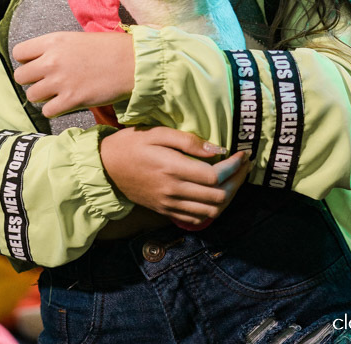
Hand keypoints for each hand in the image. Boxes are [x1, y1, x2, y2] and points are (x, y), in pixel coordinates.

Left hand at [12, 31, 134, 116]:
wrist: (130, 62)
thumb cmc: (107, 48)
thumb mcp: (76, 39)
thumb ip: (55, 49)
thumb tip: (40, 61)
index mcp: (52, 41)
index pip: (19, 53)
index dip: (26, 61)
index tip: (35, 64)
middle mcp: (51, 61)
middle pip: (20, 76)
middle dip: (31, 80)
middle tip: (45, 81)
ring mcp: (60, 82)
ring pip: (32, 96)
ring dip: (42, 96)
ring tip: (57, 92)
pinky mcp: (70, 100)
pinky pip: (47, 111)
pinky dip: (54, 109)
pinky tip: (65, 102)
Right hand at [100, 127, 250, 228]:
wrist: (106, 168)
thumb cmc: (132, 144)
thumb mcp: (157, 133)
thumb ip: (188, 141)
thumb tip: (216, 149)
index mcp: (172, 168)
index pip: (214, 176)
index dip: (233, 167)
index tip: (242, 154)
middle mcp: (173, 191)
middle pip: (218, 197)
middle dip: (237, 181)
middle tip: (244, 166)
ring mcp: (169, 205)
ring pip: (211, 212)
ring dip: (228, 197)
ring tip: (234, 179)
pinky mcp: (166, 211)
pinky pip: (196, 219)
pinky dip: (213, 210)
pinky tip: (217, 194)